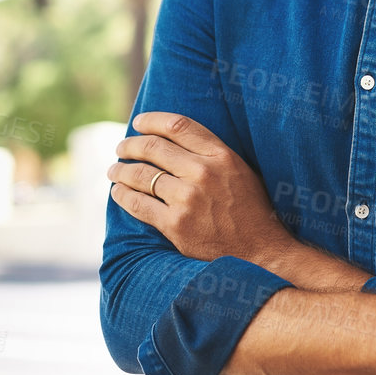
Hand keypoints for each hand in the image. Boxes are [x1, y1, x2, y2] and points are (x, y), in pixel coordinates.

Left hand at [107, 112, 292, 264]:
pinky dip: (123, 196)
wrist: (260, 253)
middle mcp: (202, 173)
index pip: (178, 126)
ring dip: (121, 170)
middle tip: (121, 147)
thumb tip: (177, 141)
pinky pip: (139, 205)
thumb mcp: (241, 172)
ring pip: (142, 175)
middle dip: (131, 145)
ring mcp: (187, 199)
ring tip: (114, 169)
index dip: (152, 121)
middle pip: (154, 148)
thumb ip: (213, 154)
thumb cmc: (252, 211)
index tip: (139, 123)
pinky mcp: (175, 225)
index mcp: (221, 156)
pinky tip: (118, 193)